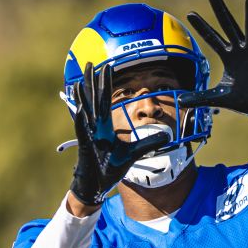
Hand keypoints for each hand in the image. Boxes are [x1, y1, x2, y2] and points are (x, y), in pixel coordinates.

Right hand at [69, 62, 169, 206]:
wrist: (97, 185)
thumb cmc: (109, 168)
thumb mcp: (133, 153)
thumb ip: (148, 143)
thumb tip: (166, 137)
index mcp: (105, 127)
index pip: (106, 101)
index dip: (107, 84)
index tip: (108, 68)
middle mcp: (96, 127)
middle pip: (95, 99)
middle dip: (93, 81)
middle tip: (90, 63)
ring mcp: (89, 134)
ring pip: (86, 109)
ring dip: (84, 93)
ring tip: (81, 78)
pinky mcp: (85, 143)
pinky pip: (82, 126)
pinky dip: (81, 115)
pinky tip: (81, 104)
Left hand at [180, 0, 247, 124]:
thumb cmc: (245, 98)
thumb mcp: (218, 98)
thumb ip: (200, 97)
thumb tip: (180, 101)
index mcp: (229, 56)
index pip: (212, 38)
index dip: (202, 27)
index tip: (190, 14)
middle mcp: (240, 50)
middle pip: (228, 26)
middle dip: (220, 11)